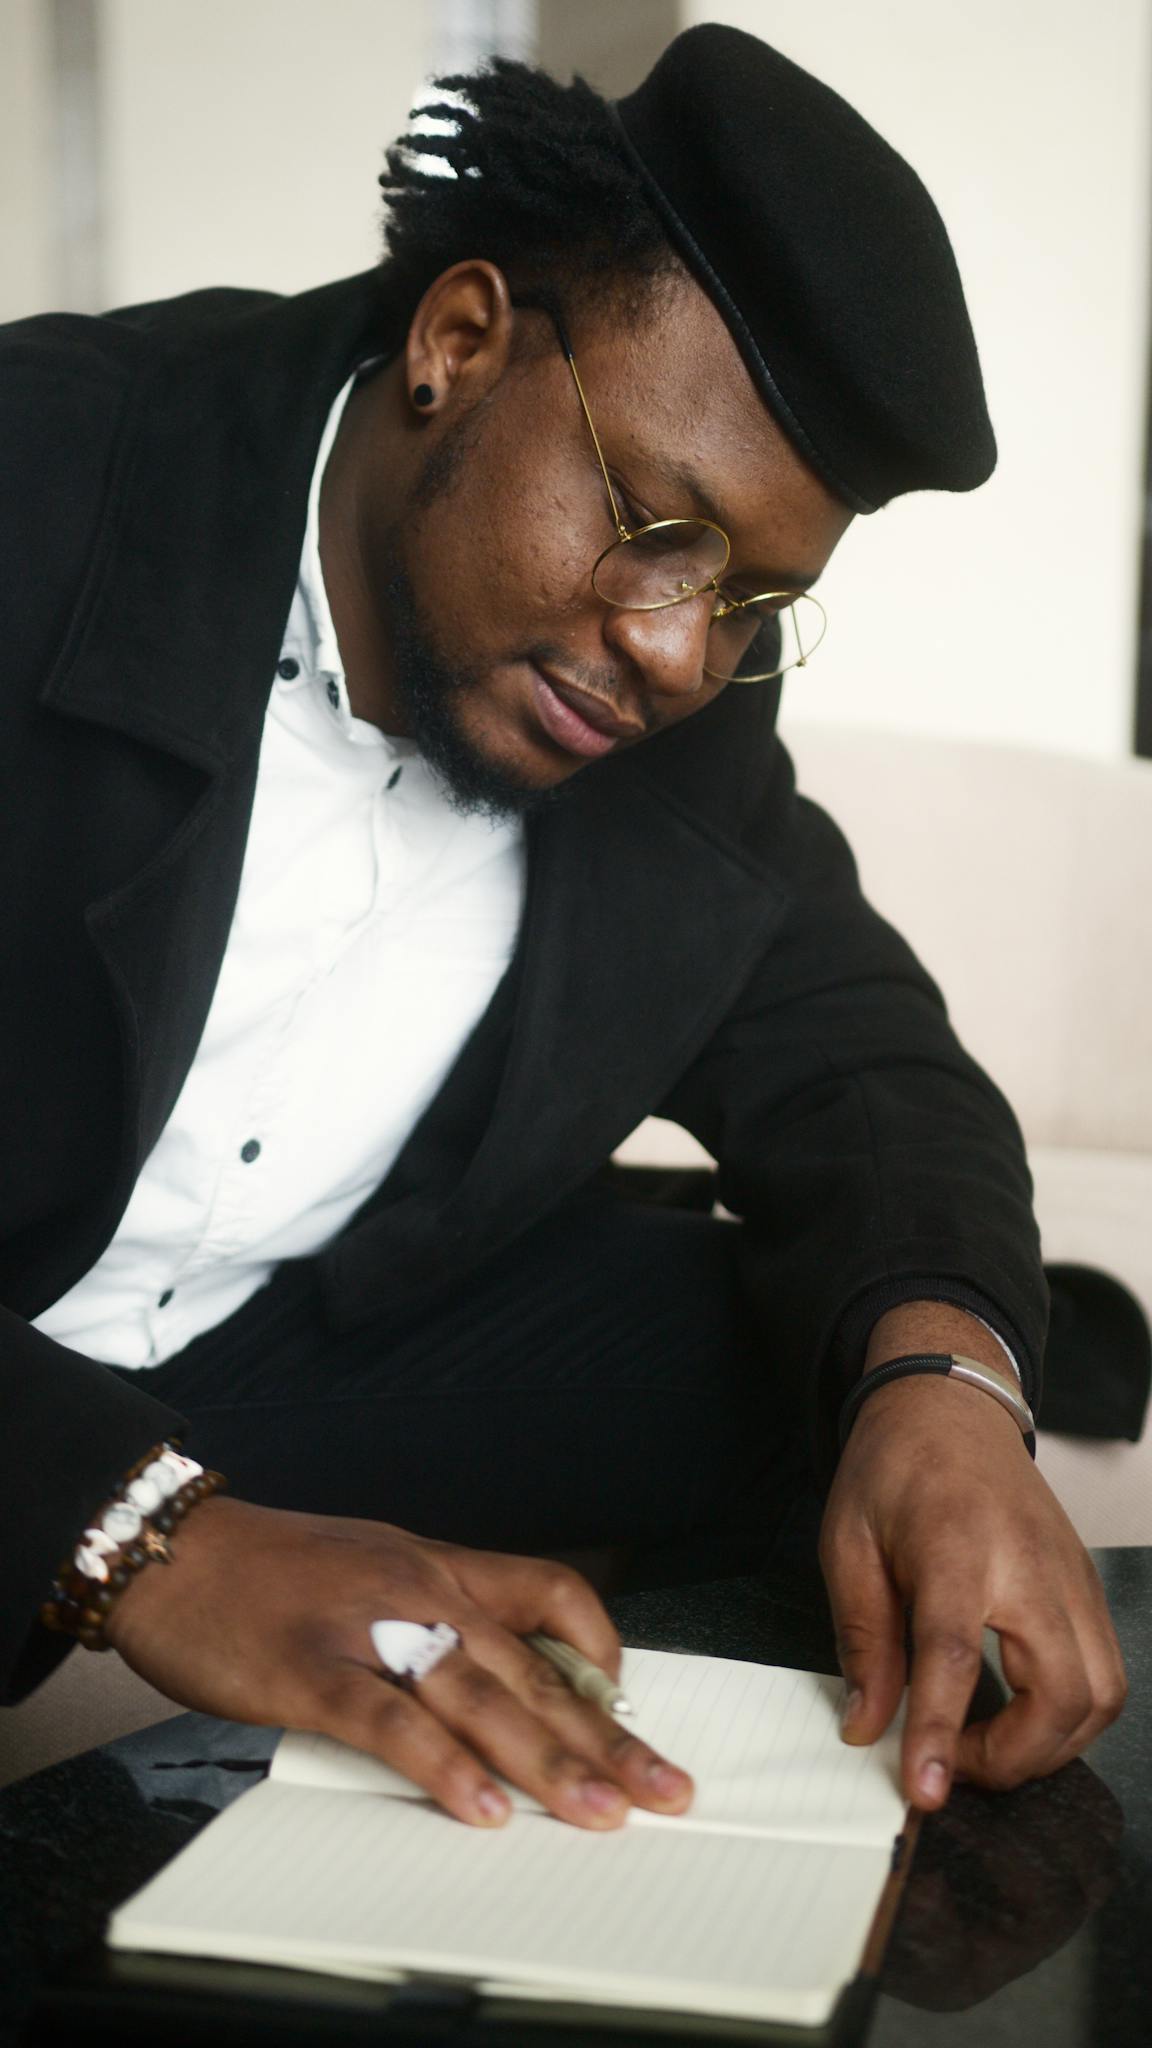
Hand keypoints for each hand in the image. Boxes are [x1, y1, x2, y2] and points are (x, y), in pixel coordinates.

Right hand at [104, 1496, 692, 1828]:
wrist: (174, 1550)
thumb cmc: (270, 1567)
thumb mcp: (373, 1564)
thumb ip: (433, 1611)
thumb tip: (493, 1672)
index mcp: (437, 1566)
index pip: (549, 1591)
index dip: (599, 1648)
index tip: (629, 1706)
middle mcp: (419, 1591)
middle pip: (530, 1669)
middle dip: (603, 1737)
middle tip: (662, 1790)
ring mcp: (368, 1630)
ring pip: (478, 1698)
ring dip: (546, 1761)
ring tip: (598, 1812)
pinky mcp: (312, 1671)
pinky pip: (391, 1723)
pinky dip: (442, 1768)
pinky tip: (481, 1807)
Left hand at [820, 1374, 1126, 1809]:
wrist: (949, 1404)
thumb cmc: (895, 1467)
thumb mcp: (848, 1543)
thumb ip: (862, 1639)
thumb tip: (867, 1725)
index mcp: (958, 1546)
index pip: (955, 1655)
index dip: (940, 1732)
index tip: (924, 1790)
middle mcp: (1032, 1565)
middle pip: (1063, 1691)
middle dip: (1015, 1757)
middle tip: (952, 1763)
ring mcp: (1072, 1576)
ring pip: (1101, 1694)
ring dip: (1051, 1744)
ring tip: (985, 1745)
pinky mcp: (1087, 1585)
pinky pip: (1105, 1672)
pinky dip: (1070, 1714)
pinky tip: (1019, 1712)